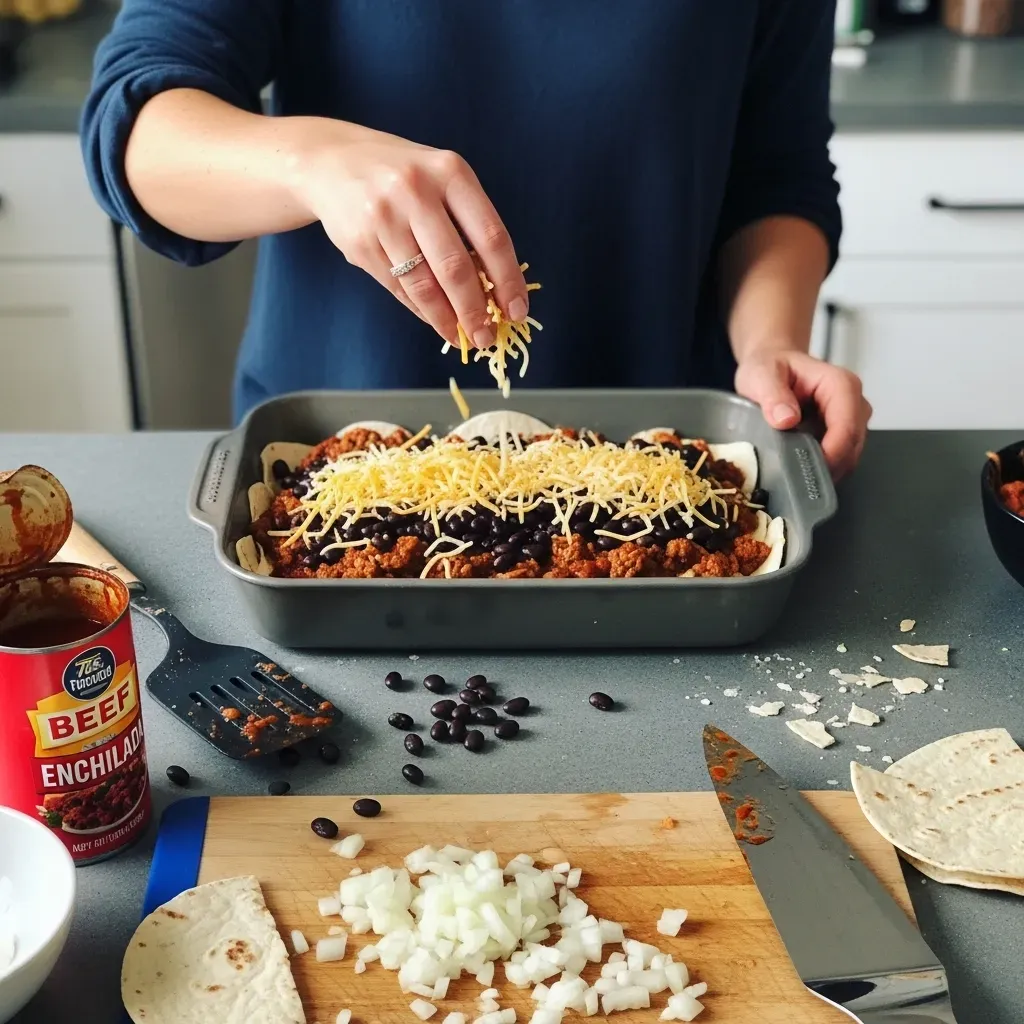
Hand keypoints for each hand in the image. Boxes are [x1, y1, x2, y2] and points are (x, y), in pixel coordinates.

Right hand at [293, 122, 526, 348]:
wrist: (331, 162)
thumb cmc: (403, 177)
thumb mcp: (441, 182)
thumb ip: (468, 226)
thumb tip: (495, 290)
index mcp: (450, 173)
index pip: (491, 236)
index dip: (508, 280)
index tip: (517, 311)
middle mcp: (416, 191)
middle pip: (456, 267)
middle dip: (476, 310)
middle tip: (488, 337)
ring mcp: (384, 217)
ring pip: (424, 284)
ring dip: (447, 319)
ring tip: (463, 337)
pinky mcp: (359, 242)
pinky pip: (398, 287)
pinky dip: (421, 310)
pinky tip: (435, 320)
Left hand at [734, 349, 871, 479]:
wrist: (772, 365)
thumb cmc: (770, 367)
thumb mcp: (762, 375)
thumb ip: (772, 394)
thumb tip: (786, 419)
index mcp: (840, 385)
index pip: (846, 427)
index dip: (831, 454)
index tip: (806, 470)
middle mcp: (854, 402)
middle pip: (852, 446)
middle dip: (827, 467)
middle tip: (794, 479)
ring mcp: (852, 420)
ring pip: (849, 457)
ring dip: (824, 470)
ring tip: (793, 473)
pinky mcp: (843, 434)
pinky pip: (840, 459)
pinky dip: (822, 468)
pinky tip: (799, 468)